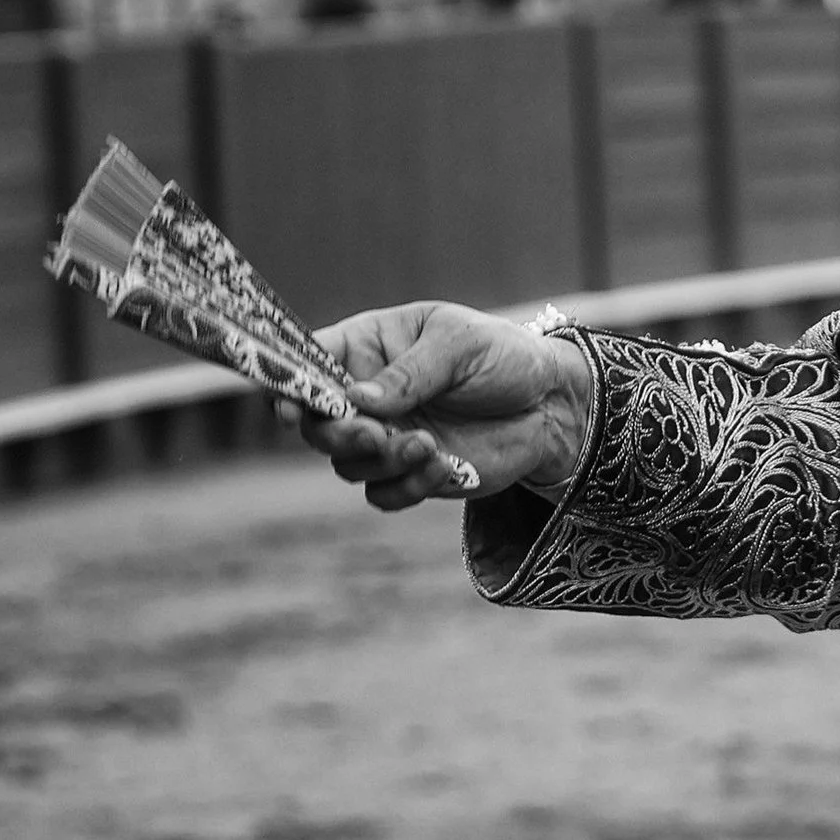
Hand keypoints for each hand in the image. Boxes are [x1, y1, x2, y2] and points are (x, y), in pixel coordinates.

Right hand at [281, 301, 594, 509]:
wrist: (551, 404)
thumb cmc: (504, 357)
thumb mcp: (460, 345)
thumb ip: (410, 372)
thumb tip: (358, 398)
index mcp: (367, 347)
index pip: (307, 363)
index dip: (288, 386)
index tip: (292, 407)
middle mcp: (366, 395)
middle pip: (317, 425)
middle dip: (337, 434)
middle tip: (373, 433)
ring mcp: (386, 436)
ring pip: (348, 464)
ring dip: (381, 461)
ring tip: (427, 445)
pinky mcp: (410, 473)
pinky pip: (384, 494)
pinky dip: (408, 486)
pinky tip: (446, 466)